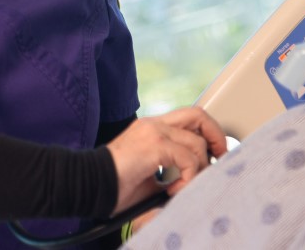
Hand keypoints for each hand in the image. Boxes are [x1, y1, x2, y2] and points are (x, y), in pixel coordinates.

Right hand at [105, 107, 227, 214]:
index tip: (213, 156)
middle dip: (216, 137)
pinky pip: (188, 159)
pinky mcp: (154, 145)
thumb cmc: (114, 186)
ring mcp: (153, 131)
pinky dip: (188, 178)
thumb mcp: (151, 176)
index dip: (207, 133)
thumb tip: (196, 178)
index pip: (188, 118)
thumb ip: (172, 170)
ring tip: (182, 187)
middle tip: (218, 160)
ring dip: (198, 169)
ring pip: (197, 142)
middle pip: (198, 115)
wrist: (86, 185)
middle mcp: (153, 124)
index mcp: (151, 128)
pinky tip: (173, 189)